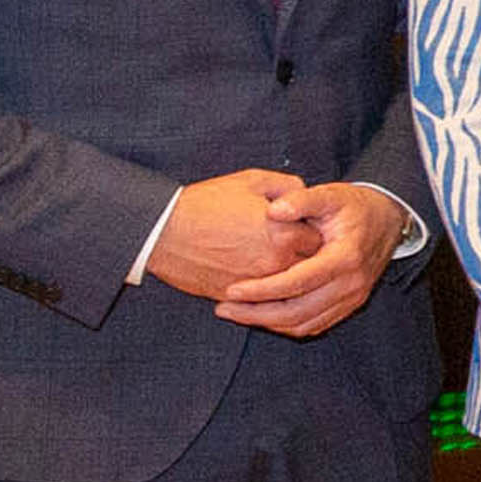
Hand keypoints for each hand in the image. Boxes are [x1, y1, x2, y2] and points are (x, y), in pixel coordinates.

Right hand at [146, 171, 318, 306]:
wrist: (160, 231)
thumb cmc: (204, 203)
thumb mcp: (251, 181)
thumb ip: (287, 186)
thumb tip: (303, 195)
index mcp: (285, 235)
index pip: (320, 241)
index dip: (313, 234)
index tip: (304, 228)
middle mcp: (275, 263)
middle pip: (308, 268)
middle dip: (304, 258)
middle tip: (290, 245)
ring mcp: (255, 284)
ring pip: (286, 288)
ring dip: (284, 277)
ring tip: (269, 260)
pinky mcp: (233, 297)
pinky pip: (259, 300)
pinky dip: (261, 291)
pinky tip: (254, 277)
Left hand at [209, 181, 403, 339]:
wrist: (386, 220)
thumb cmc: (353, 206)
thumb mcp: (330, 194)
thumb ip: (301, 199)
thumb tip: (273, 210)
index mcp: (345, 258)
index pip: (298, 282)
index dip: (263, 289)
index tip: (232, 289)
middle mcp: (351, 284)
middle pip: (297, 311)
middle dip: (256, 313)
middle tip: (224, 308)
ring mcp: (352, 298)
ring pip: (304, 324)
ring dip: (268, 322)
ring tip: (236, 313)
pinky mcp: (349, 305)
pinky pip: (314, 325)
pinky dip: (285, 325)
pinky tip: (262, 315)